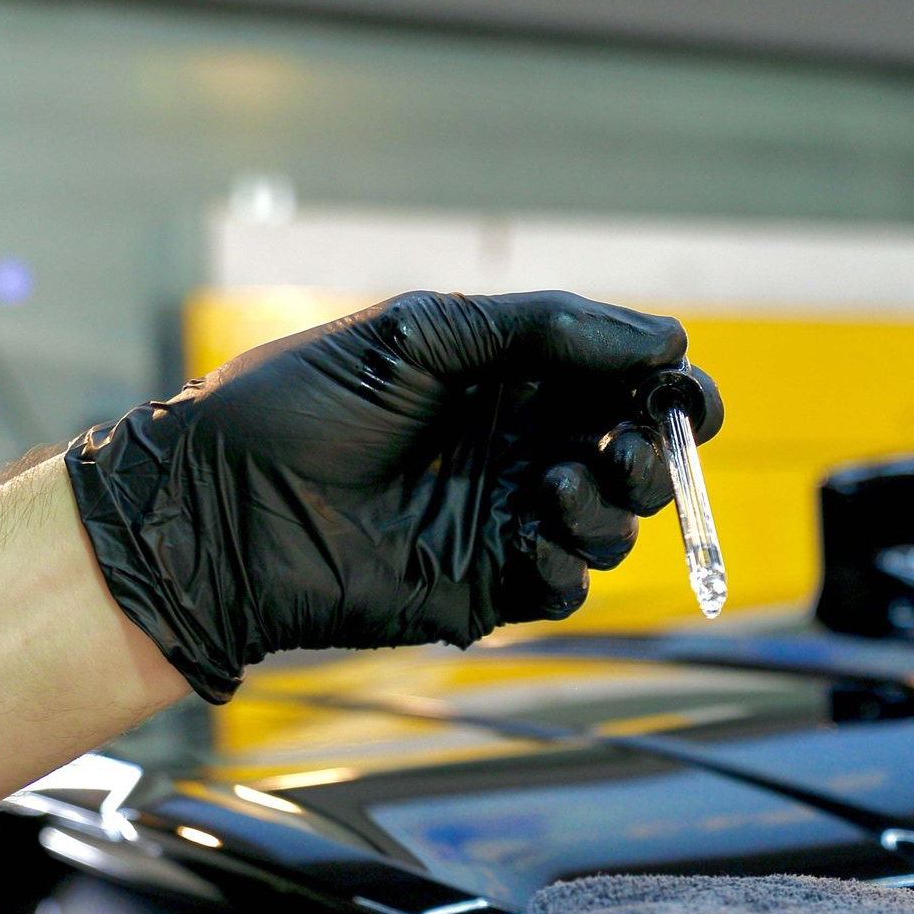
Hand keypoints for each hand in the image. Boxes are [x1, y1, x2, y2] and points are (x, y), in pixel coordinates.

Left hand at [65, 290, 723, 701]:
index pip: (623, 386)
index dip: (671, 392)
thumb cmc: (301, 405)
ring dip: (609, 507)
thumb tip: (662, 338)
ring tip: (554, 485)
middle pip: (637, 460)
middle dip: (654, 455)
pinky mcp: (488, 585)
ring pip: (613, 527)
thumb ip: (542, 328)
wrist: (226, 506)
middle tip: (629, 447)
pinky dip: (570, 565)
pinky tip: (536, 538)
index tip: (687, 394)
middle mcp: (521, 449)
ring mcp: (507, 520)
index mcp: (512, 380)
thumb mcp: (421, 332)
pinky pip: (566, 586)